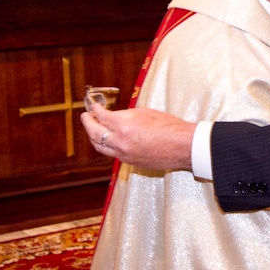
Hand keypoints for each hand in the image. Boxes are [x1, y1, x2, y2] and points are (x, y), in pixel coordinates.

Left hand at [81, 103, 196, 170]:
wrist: (183, 146)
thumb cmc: (169, 127)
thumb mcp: (146, 113)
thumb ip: (126, 115)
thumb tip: (115, 117)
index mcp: (124, 125)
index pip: (101, 116)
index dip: (95, 110)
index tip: (93, 106)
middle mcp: (120, 141)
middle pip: (94, 133)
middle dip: (87, 123)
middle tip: (86, 117)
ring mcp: (123, 154)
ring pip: (100, 147)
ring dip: (93, 137)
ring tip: (93, 130)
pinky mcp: (130, 162)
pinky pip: (113, 154)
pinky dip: (108, 146)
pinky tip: (110, 140)